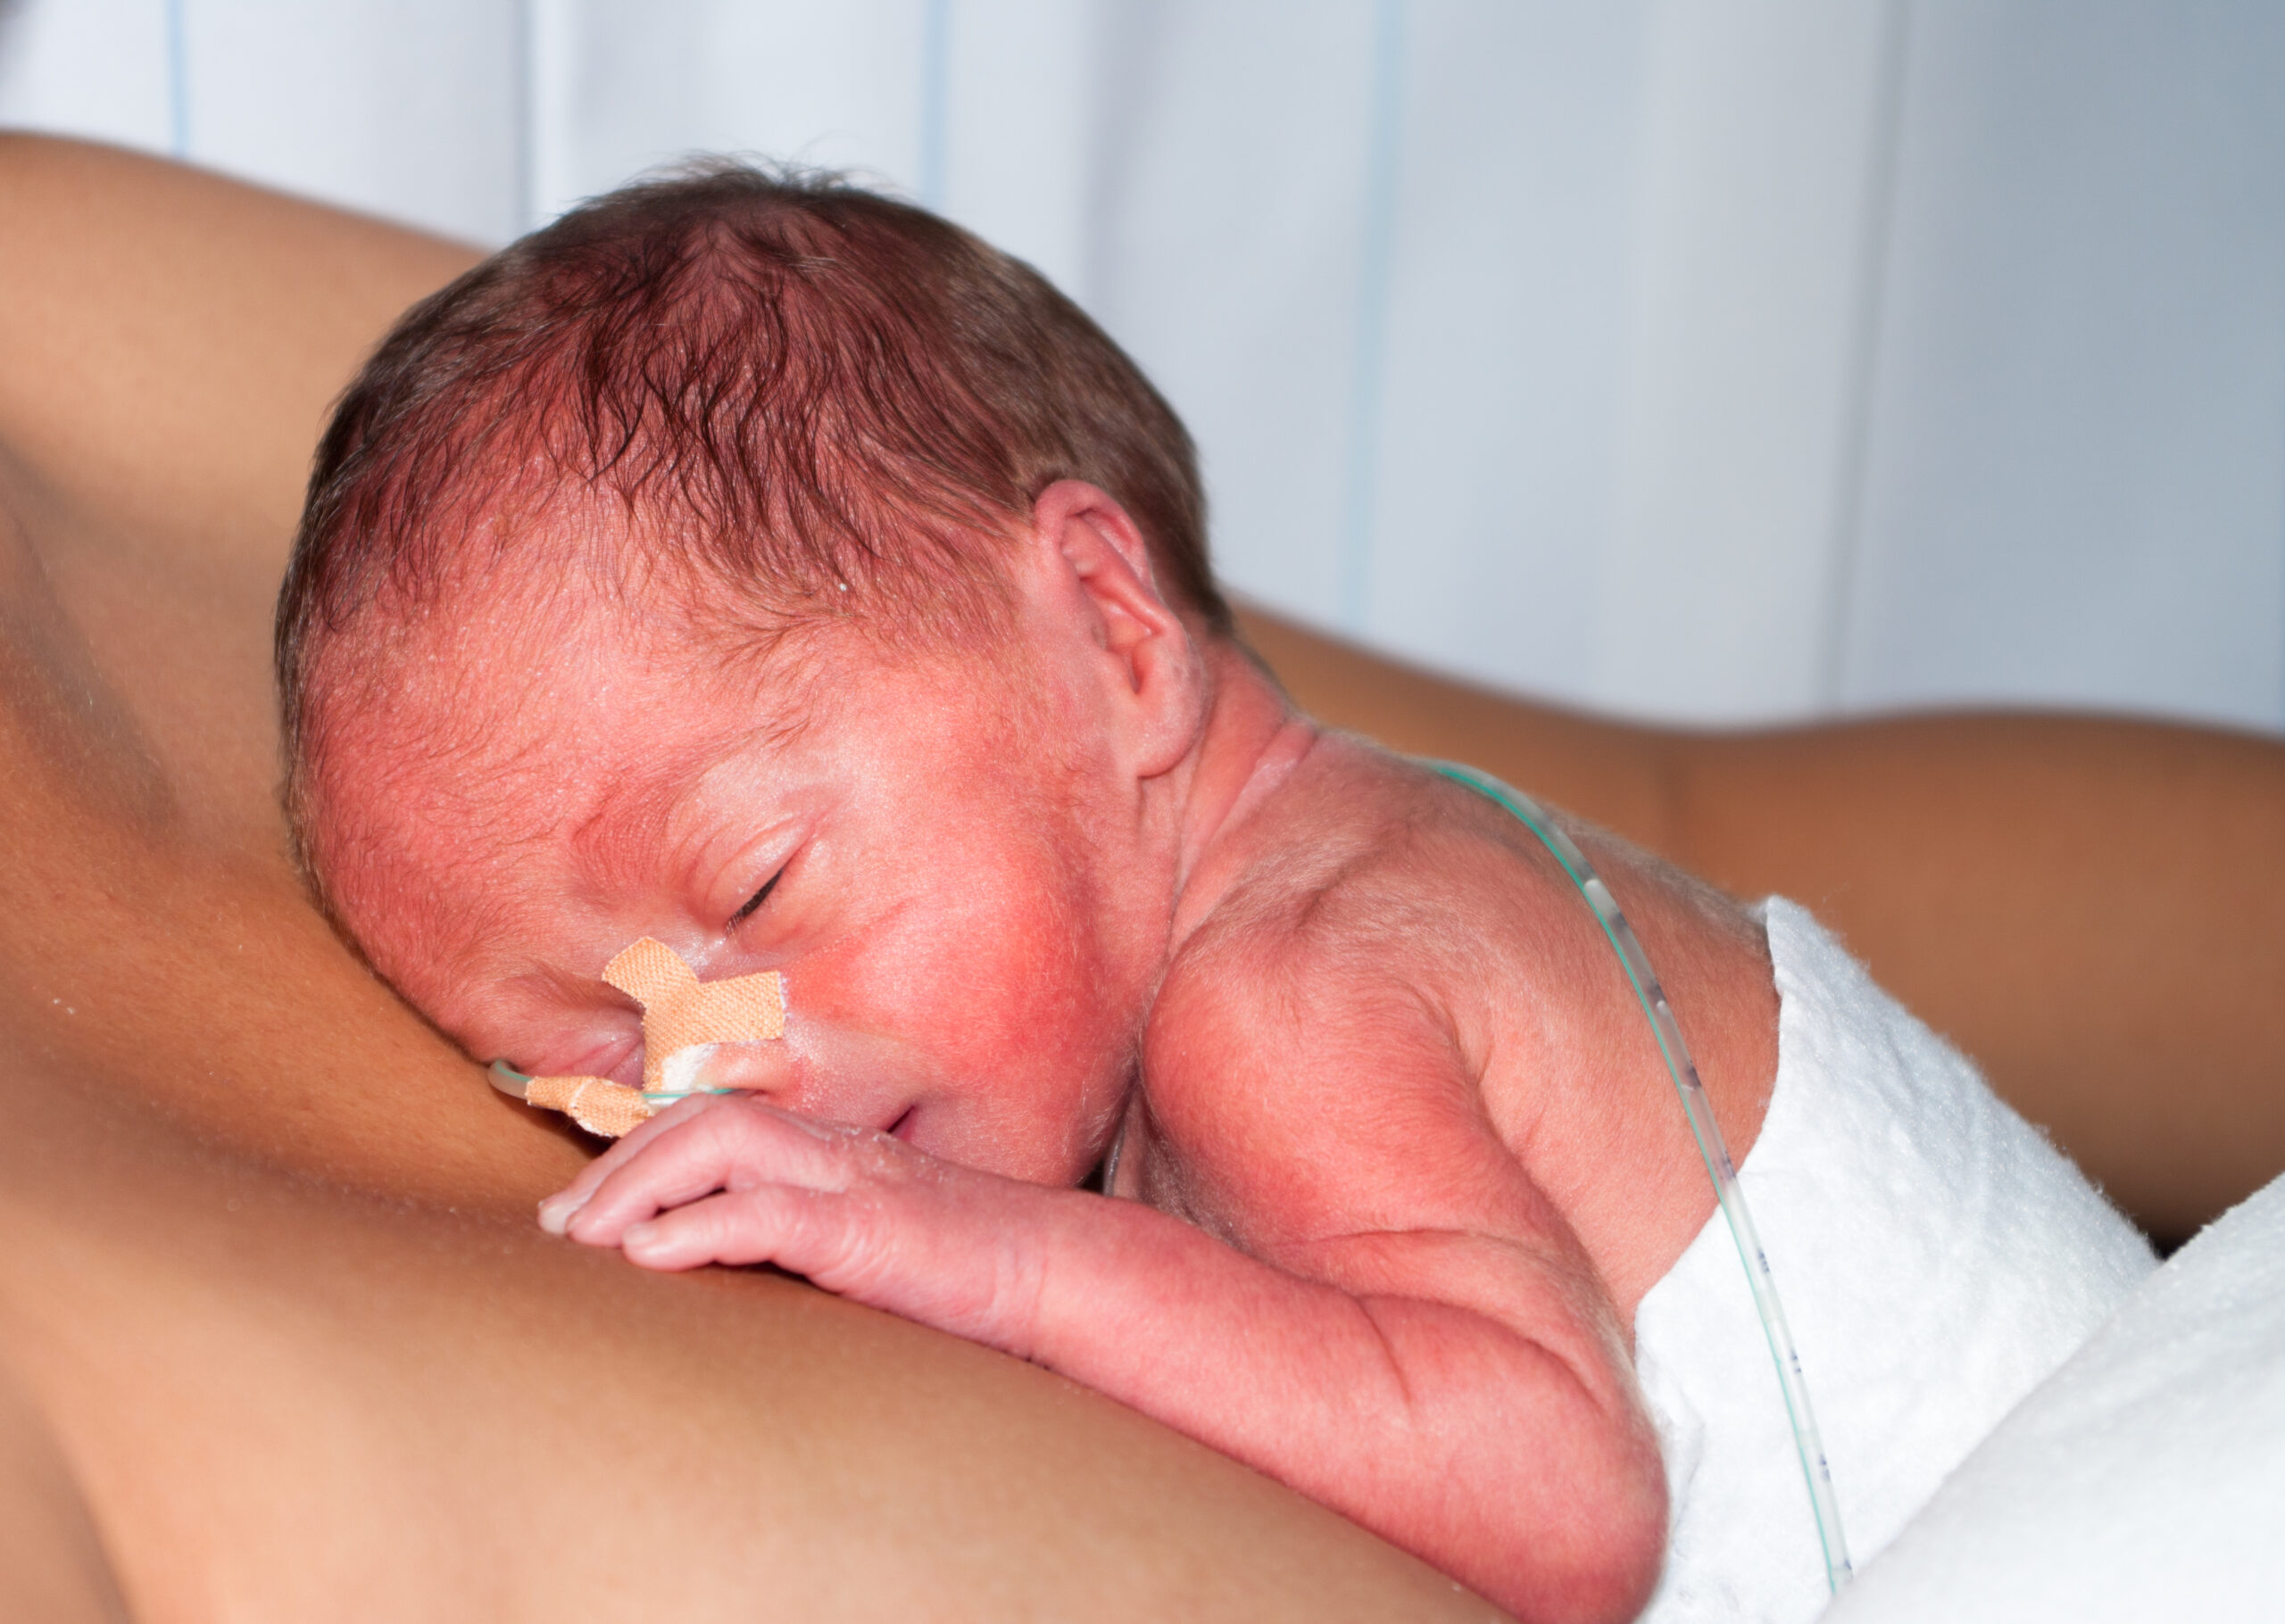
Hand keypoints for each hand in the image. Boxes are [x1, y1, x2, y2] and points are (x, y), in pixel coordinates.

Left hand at [536, 1094, 1058, 1350]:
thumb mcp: (874, 1249)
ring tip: (586, 1238)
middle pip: (700, 1118)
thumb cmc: (969, 1277)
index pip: (715, 1119)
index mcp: (831, 1152)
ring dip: (638, 1183)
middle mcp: (833, 1149)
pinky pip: (768, 1210)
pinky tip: (649, 1257)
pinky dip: (698, 1226)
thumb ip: (810, 1245)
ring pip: (720, 1139)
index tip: (582, 1209)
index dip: (637, 1153)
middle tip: (558, 1226)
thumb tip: (729, 1280)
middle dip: (617, 1166)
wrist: (1059, 1279)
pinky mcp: (869, 1228)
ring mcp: (852, 1180)